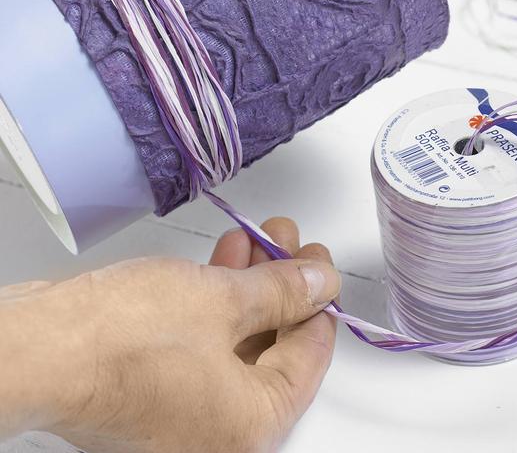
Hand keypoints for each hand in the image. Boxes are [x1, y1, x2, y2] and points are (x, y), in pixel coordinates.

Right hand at [0, 218, 339, 451]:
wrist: (39, 350)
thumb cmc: (125, 340)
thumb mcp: (225, 299)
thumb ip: (282, 290)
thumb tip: (319, 283)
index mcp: (250, 425)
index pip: (308, 360)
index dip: (319, 303)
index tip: (323, 267)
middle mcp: (217, 434)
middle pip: (270, 351)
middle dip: (282, 286)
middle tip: (293, 245)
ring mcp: (180, 417)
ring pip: (234, 344)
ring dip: (249, 287)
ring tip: (258, 237)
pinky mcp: (149, 394)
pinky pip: (200, 347)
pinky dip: (215, 305)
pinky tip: (221, 262)